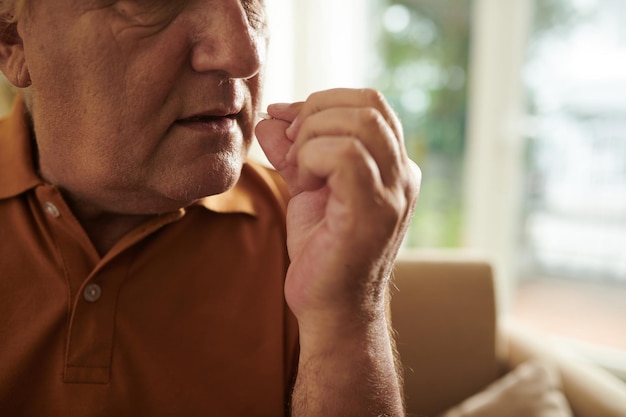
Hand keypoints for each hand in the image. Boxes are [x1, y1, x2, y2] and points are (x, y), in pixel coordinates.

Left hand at [255, 88, 420, 333]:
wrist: (329, 308)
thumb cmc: (321, 252)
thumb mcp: (306, 189)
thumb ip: (293, 151)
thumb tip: (271, 117)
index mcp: (393, 166)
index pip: (369, 103)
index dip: (322, 102)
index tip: (285, 123)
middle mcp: (403, 175)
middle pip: (368, 104)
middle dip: (316, 113)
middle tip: (291, 147)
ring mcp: (394, 193)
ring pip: (359, 123)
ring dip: (313, 137)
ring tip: (301, 171)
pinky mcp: (373, 211)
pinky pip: (345, 155)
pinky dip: (312, 157)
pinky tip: (305, 183)